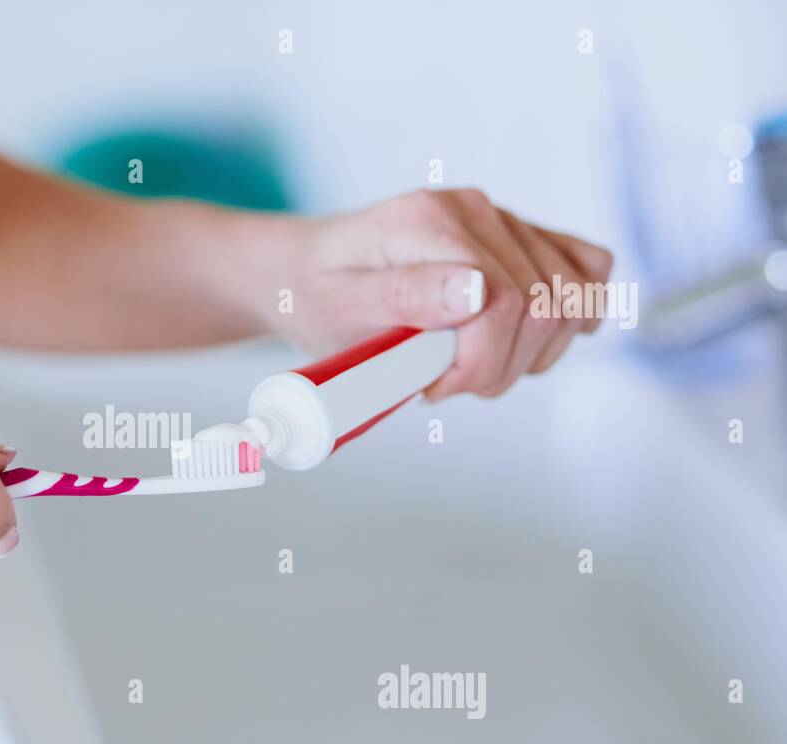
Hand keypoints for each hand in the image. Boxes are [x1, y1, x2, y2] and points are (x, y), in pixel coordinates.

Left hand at [278, 188, 613, 398]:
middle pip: (546, 306)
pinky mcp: (520, 237)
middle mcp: (475, 210)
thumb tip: (478, 291)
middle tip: (443, 381)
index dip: (480, 364)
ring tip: (467, 364)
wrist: (305, 273)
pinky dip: (569, 318)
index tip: (433, 386)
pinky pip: (585, 269)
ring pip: (571, 298)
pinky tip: (518, 341)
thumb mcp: (341, 306)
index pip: (505, 302)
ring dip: (529, 354)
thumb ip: (405, 297)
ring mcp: (502, 220)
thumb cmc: (317, 294)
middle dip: (500, 366)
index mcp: (429, 222)